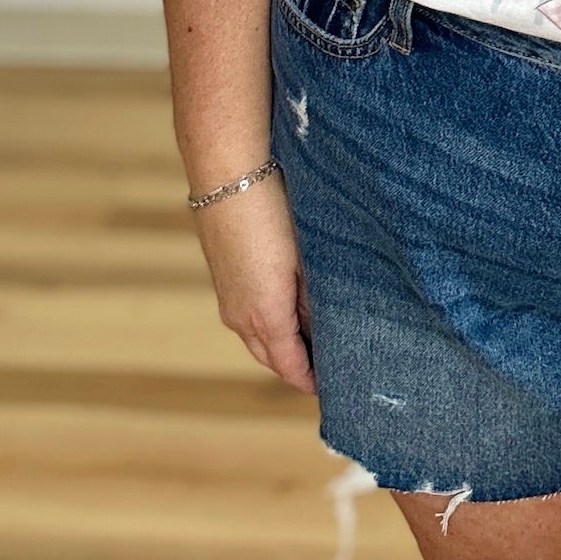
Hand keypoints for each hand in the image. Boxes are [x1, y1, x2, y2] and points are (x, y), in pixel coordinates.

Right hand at [191, 172, 316, 394]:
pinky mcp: (224, 280)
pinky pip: (248, 317)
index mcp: (265, 315)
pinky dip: (269, 325)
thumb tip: (323, 328)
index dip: (312, 380)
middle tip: (330, 368)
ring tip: (316, 341)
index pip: (291, 367)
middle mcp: (240, 316)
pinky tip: (290, 310)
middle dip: (299, 367)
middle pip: (273, 359)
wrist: (229, 173)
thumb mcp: (305, 255)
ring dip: (283, 345)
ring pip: (258, 338)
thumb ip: (314, 297)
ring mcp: (228, 299)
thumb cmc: (275, 209)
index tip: (336, 386)